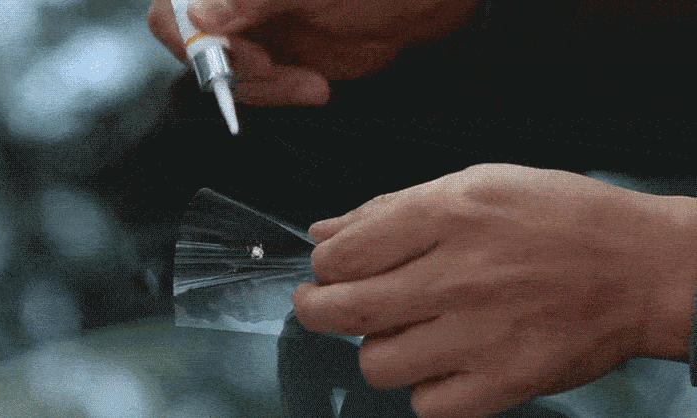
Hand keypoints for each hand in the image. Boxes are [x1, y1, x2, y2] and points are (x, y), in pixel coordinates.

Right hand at [148, 0, 476, 105]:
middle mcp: (239, 3)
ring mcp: (258, 28)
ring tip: (310, 83)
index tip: (238, 52)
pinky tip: (316, 86)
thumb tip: (202, 16)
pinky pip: (262, 88)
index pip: (174, 7)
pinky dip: (283, 95)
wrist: (426, 0)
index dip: (192, 37)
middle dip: (236, 68)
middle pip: (197, 46)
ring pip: (230, 74)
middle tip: (275, 70)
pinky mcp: (281, 57)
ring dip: (266, 89)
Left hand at [294, 163, 696, 417]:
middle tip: (323, 306)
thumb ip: (390, 207)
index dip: (323, 266)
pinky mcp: (506, 383)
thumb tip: (326, 232)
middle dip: (316, 311)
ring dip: (378, 350)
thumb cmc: (559, 218)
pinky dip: (425, 388)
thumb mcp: (475, 184)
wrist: (642, 267)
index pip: (341, 255)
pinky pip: (426, 405)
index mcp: (447, 215)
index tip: (329, 270)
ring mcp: (482, 335)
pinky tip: (443, 362)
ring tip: (404, 332)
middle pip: (343, 312)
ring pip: (376, 365)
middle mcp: (458, 276)